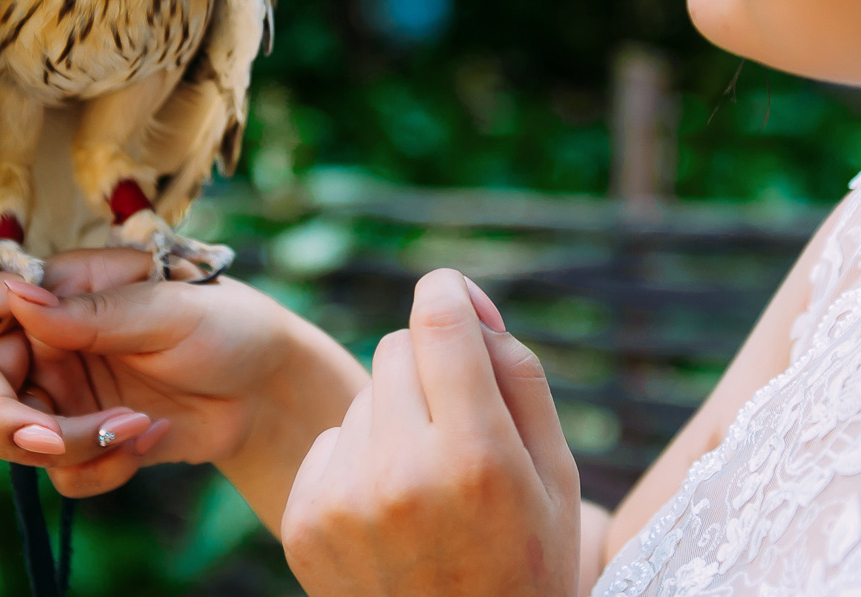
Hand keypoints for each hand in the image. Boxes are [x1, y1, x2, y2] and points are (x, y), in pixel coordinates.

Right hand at [0, 249, 366, 520]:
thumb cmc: (227, 325)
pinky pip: (61, 474)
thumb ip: (93, 313)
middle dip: (11, 423)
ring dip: (74, 446)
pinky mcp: (83, 441)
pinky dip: (102, 466)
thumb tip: (19, 300)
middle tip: (57, 440)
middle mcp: (47, 342)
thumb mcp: (170, 310)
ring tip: (139, 428)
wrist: (269, 391)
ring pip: (18, 440)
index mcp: (59, 292)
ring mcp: (61, 394)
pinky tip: (149, 441)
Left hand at [281, 269, 581, 596]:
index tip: (456, 302)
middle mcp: (402, 473)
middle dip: (429, 368)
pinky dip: (358, 460)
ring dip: (394, 418)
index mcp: (476, 457)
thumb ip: (517, 372)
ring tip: (426, 486)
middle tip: (459, 427)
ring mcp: (344, 500)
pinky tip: (390, 512)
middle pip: (396, 348)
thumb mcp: (556, 474)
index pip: (438, 319)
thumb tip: (462, 299)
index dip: (449, 295)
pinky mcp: (304, 521)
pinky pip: (330, 440)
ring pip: (363, 396)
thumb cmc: (526, 564)